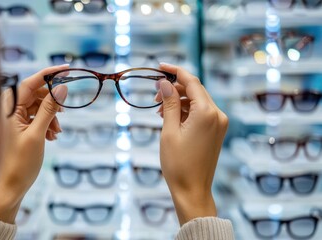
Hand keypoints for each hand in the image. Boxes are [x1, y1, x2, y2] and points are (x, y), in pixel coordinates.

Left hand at [0, 65, 68, 222]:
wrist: (10, 186)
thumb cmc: (19, 162)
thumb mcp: (37, 133)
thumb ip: (49, 109)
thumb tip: (62, 88)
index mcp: (7, 107)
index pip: (30, 82)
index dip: (49, 74)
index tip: (66, 68)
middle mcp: (8, 108)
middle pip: (36, 93)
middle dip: (52, 103)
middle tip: (64, 114)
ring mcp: (12, 118)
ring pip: (38, 106)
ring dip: (51, 117)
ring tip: (56, 133)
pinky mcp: (17, 126)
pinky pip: (35, 117)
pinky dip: (46, 123)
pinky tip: (51, 137)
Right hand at [156, 63, 227, 224]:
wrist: (192, 190)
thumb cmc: (178, 163)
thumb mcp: (169, 130)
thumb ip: (168, 103)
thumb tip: (165, 82)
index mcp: (207, 112)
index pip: (191, 81)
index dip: (175, 71)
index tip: (160, 66)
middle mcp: (218, 114)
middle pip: (195, 90)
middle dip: (174, 88)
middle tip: (155, 94)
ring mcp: (219, 123)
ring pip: (197, 101)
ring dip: (178, 100)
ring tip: (159, 110)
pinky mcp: (216, 131)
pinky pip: (201, 112)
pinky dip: (186, 111)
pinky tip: (171, 117)